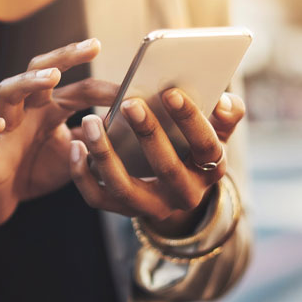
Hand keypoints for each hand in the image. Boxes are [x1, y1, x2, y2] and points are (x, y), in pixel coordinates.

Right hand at [0, 38, 118, 247]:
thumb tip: (129, 127)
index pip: (79, 89)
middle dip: (65, 56)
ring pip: (7, 91)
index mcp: (49, 109)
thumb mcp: (75, 155)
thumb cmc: (36, 170)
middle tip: (93, 46)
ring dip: (29, 81)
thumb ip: (95, 140)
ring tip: (53, 76)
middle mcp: (26, 110)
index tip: (133, 87)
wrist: (1, 198)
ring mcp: (3, 126)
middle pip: (40, 70)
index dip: (105, 88)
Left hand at [70, 89, 244, 234]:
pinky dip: (82, 173)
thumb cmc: (192, 148)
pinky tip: (75, 145)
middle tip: (130, 103)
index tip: (171, 92)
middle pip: (165, 168)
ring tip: (90, 121)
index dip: (190, 120)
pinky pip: (97, 197)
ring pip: (124, 187)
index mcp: (209, 171)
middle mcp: (183, 195)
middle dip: (148, 134)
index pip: (205, 147)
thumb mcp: (215, 134)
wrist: (175, 189)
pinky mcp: (121, 210)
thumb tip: (226, 101)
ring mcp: (150, 206)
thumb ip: (225, 116)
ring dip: (105, 153)